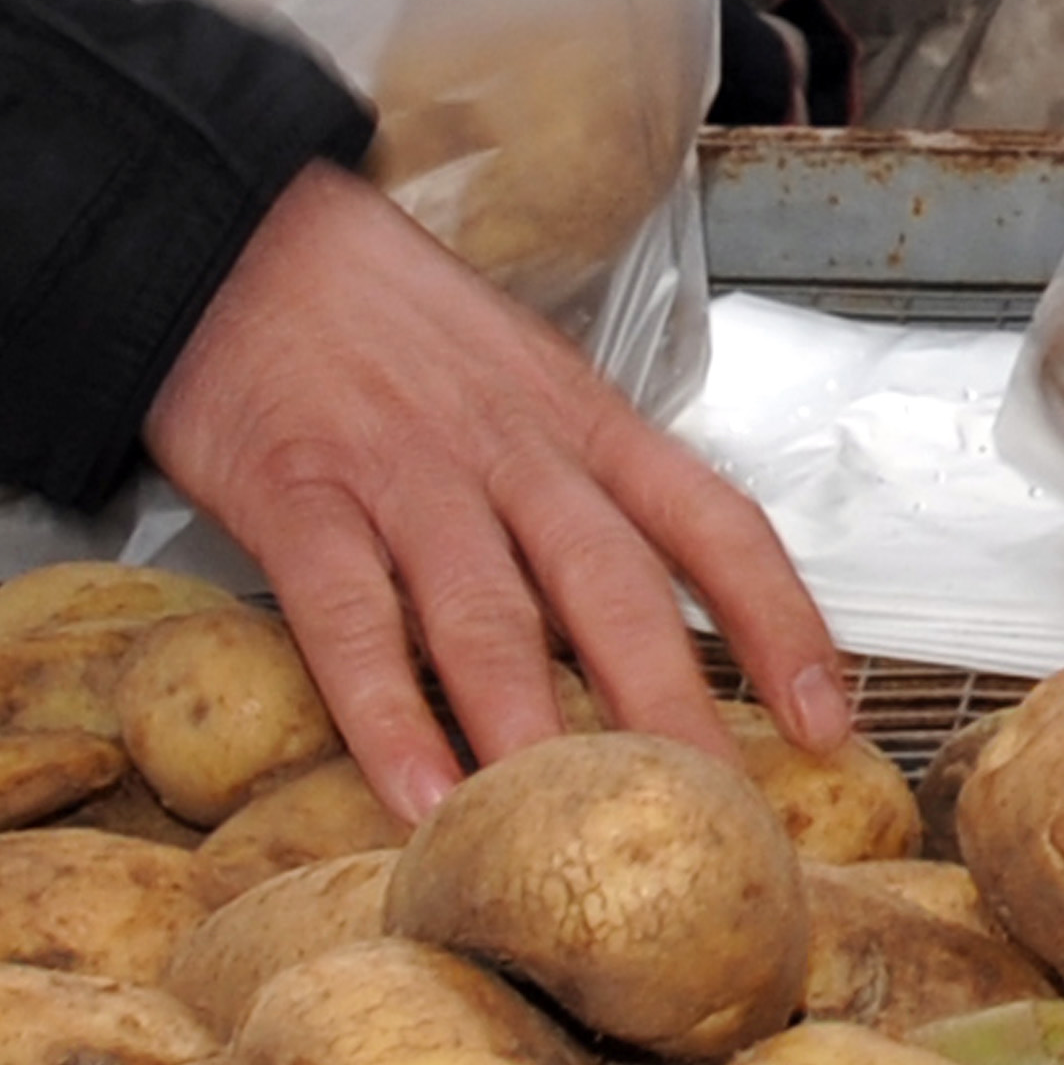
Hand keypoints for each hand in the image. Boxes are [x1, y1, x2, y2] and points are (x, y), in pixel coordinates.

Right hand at [143, 161, 850, 823]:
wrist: (234, 233)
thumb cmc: (390, 322)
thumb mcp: (524, 378)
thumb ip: (585, 487)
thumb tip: (649, 622)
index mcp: (585, 421)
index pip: (714, 522)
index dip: (781, 622)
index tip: (829, 717)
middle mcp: (513, 449)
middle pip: (616, 587)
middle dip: (675, 709)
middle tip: (718, 813)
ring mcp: (406, 474)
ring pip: (491, 614)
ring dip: (535, 730)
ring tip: (570, 831)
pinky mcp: (296, 497)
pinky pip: (349, 619)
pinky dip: (387, 715)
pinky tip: (420, 796)